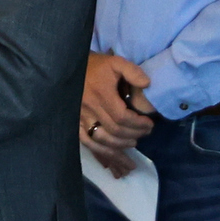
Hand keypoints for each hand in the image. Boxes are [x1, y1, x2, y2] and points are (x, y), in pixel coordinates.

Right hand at [80, 52, 153, 173]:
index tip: (149, 124)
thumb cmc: (96, 66)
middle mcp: (89, 109)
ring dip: (119, 147)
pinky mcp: (74, 124)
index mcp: (101, 94)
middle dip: (133, 134)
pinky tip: (111, 158)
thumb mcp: (116, 63)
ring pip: (101, 140)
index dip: (138, 124)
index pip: (122, 117)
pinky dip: (100, 152)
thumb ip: (133, 71)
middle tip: (145, 133)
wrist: (70, 68)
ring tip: (133, 145)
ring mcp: (80, 118)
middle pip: (114, 131)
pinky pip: (87, 143)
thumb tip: (147, 84)